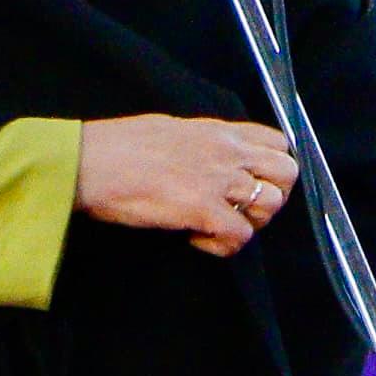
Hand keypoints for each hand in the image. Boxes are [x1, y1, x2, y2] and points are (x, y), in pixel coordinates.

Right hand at [79, 114, 296, 257]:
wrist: (89, 162)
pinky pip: (240, 236)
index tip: (250, 183)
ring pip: (270, 205)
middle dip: (272, 197)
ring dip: (249, 222)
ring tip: (217, 225)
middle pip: (287, 173)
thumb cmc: (117, 147)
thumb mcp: (170, 130)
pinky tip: (197, 238)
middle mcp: (225, 152)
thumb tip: (208, 158)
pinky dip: (223, 245)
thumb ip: (200, 143)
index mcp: (218, 131)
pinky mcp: (202, 209)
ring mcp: (216, 180)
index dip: (272, 168)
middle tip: (241, 210)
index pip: (278, 142)